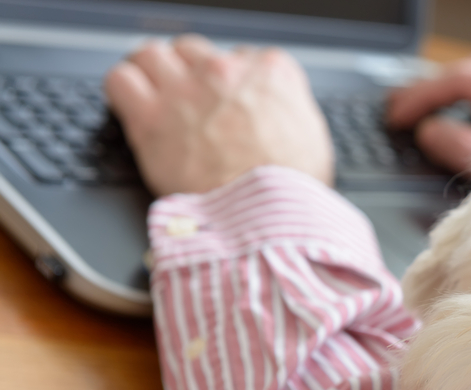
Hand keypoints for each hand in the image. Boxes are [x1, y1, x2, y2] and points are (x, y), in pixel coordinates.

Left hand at [105, 35, 332, 196]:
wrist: (267, 220)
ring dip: (153, 72)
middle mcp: (226, 72)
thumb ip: (290, 112)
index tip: (229, 101)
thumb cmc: (293, 190)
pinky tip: (131, 104)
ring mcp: (186, 90)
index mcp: (272, 73)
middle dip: (191, 74)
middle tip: (190, 99)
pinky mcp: (150, 115)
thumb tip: (282, 116)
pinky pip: (121, 80)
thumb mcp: (313, 140)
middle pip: (194, 52)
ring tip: (154, 93)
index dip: (233, 82)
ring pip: (153, 55)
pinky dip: (124, 88)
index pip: (244, 56)